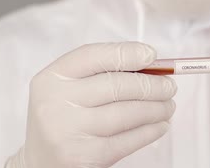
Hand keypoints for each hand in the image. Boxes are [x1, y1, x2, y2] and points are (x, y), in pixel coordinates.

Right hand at [5, 42, 176, 167]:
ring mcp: (68, 131)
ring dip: (157, 108)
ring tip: (168, 106)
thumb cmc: (64, 117)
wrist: (40, 161)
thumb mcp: (69, 88)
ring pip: (127, 113)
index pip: (94, 56)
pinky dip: (150, 131)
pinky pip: (127, 140)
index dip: (128, 53)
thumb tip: (151, 64)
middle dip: (152, 84)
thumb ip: (101, 72)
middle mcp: (55, 102)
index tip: (152, 55)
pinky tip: (160, 125)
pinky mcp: (83, 157)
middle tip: (170, 86)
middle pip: (116, 85)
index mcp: (52, 77)